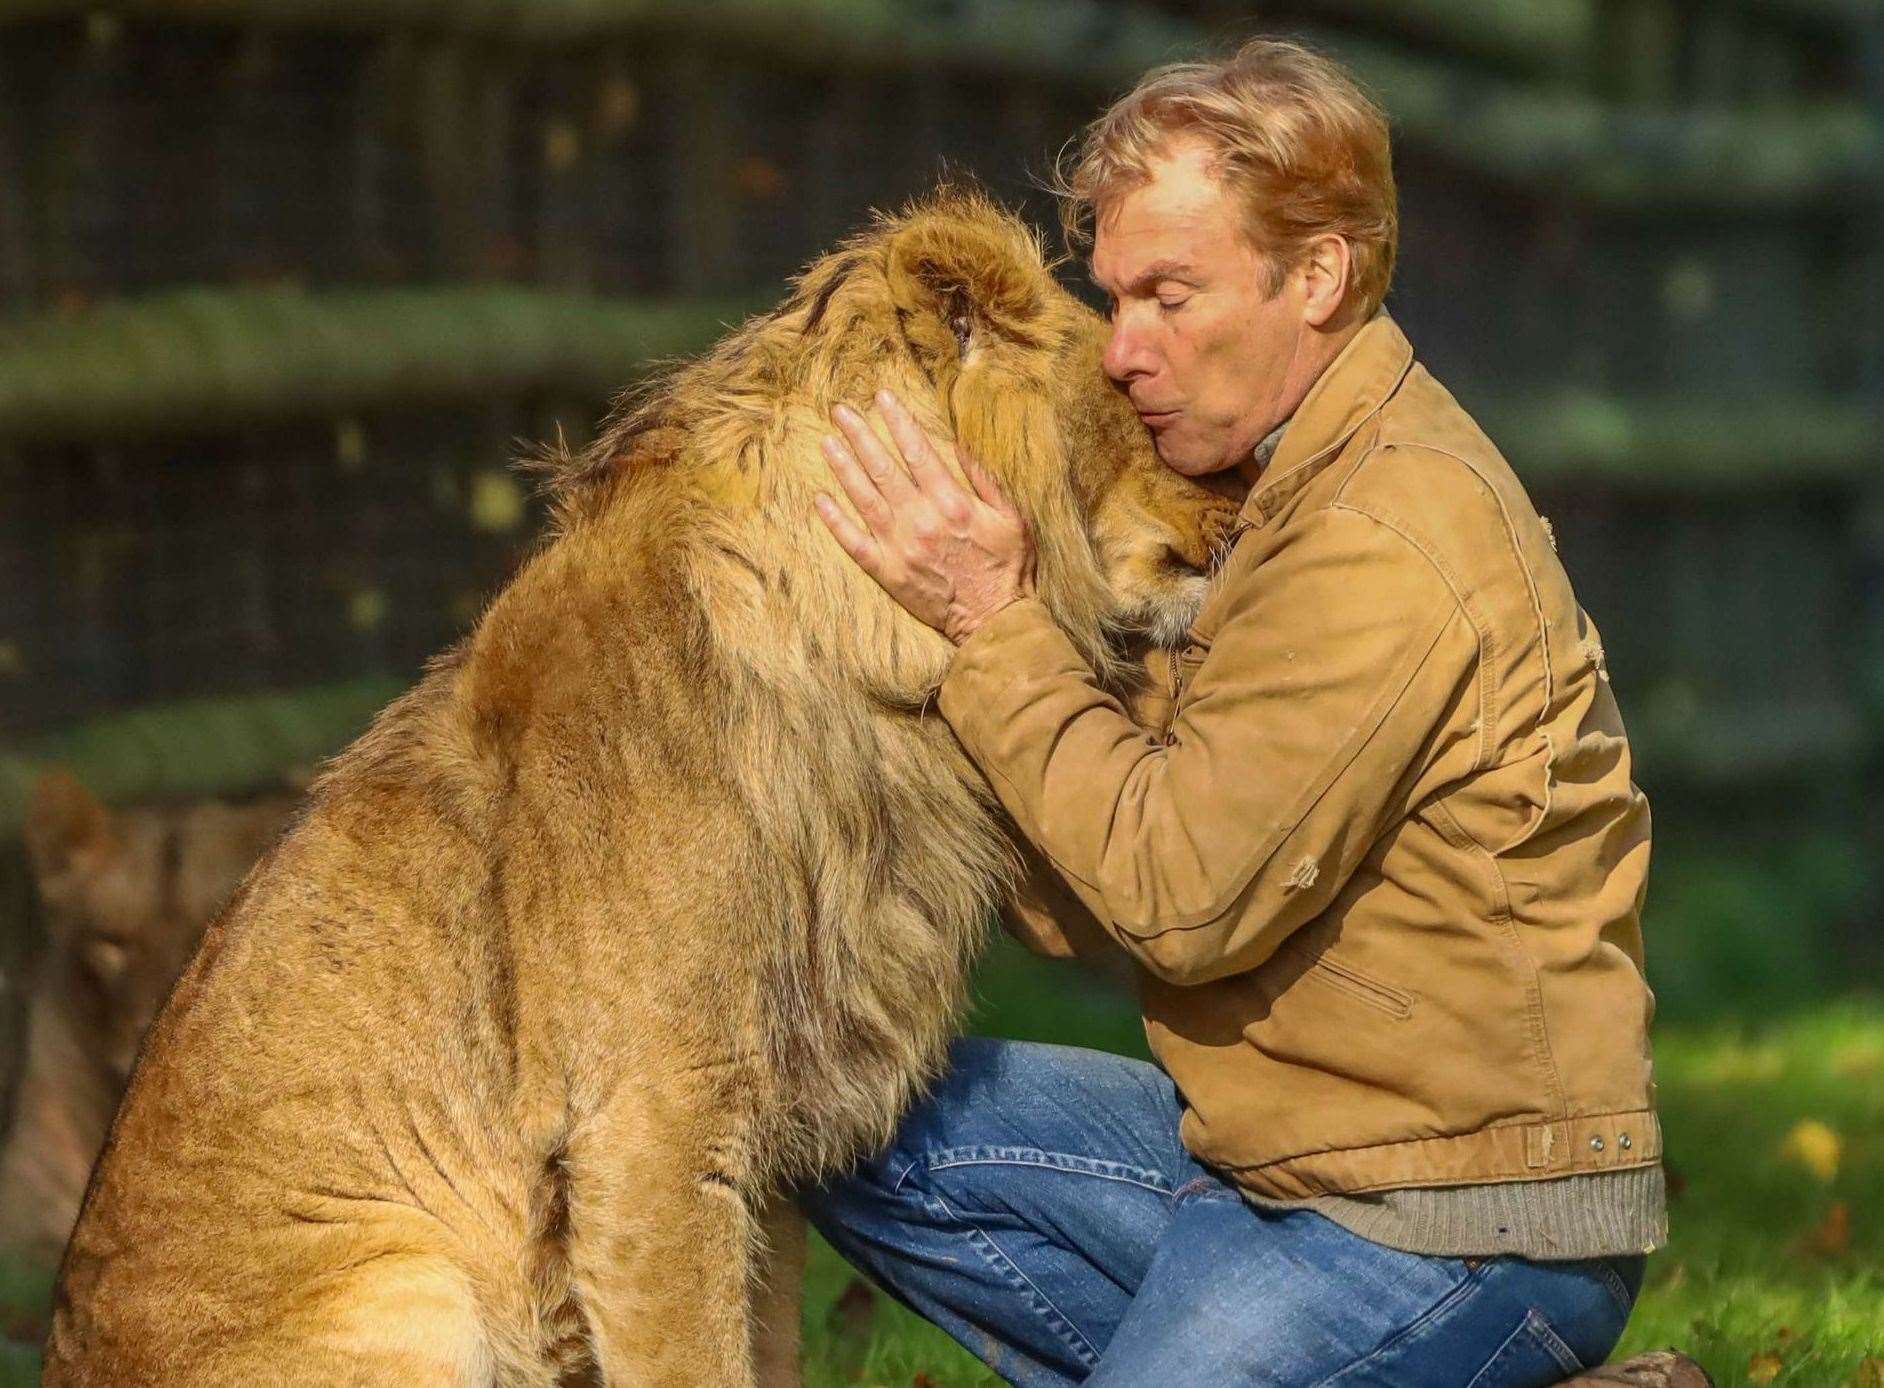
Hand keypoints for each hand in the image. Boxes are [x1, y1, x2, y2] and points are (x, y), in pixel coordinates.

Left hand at [814, 389, 1035, 645]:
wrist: (995, 619)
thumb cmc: (1009, 566)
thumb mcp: (1012, 516)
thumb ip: (985, 479)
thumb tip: (961, 443)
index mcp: (952, 503)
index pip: (917, 451)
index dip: (898, 421)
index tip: (881, 397)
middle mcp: (921, 520)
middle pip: (883, 468)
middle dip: (860, 436)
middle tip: (839, 410)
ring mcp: (900, 547)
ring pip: (864, 499)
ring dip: (843, 468)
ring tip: (827, 443)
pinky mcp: (888, 572)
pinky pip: (854, 543)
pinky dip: (835, 521)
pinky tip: (820, 499)